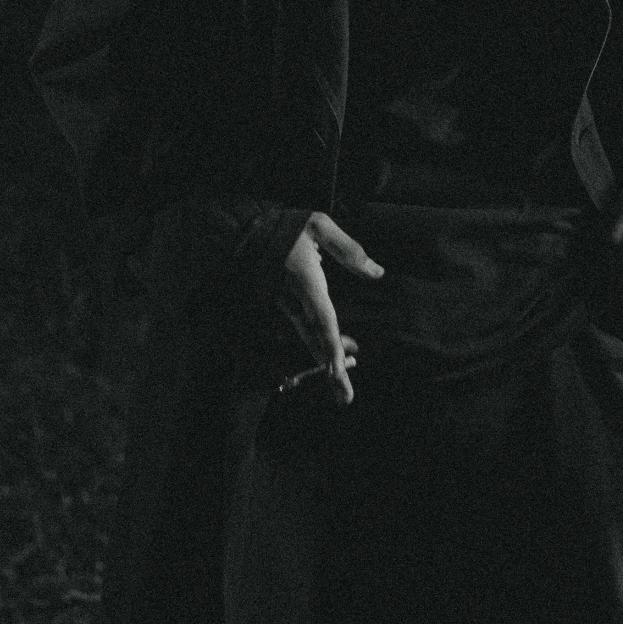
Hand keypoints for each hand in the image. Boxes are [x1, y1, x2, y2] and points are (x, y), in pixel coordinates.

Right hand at [276, 213, 383, 404]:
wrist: (245, 229)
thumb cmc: (285, 225)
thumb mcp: (319, 225)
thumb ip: (349, 249)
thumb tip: (377, 272)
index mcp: (305, 281)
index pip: (323, 318)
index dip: (332, 345)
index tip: (340, 369)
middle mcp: (295, 299)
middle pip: (315, 339)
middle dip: (330, 370)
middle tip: (345, 398)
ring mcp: (287, 304)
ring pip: (309, 338)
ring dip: (327, 362)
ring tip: (342, 386)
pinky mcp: (284, 304)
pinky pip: (305, 329)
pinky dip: (320, 345)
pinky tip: (335, 357)